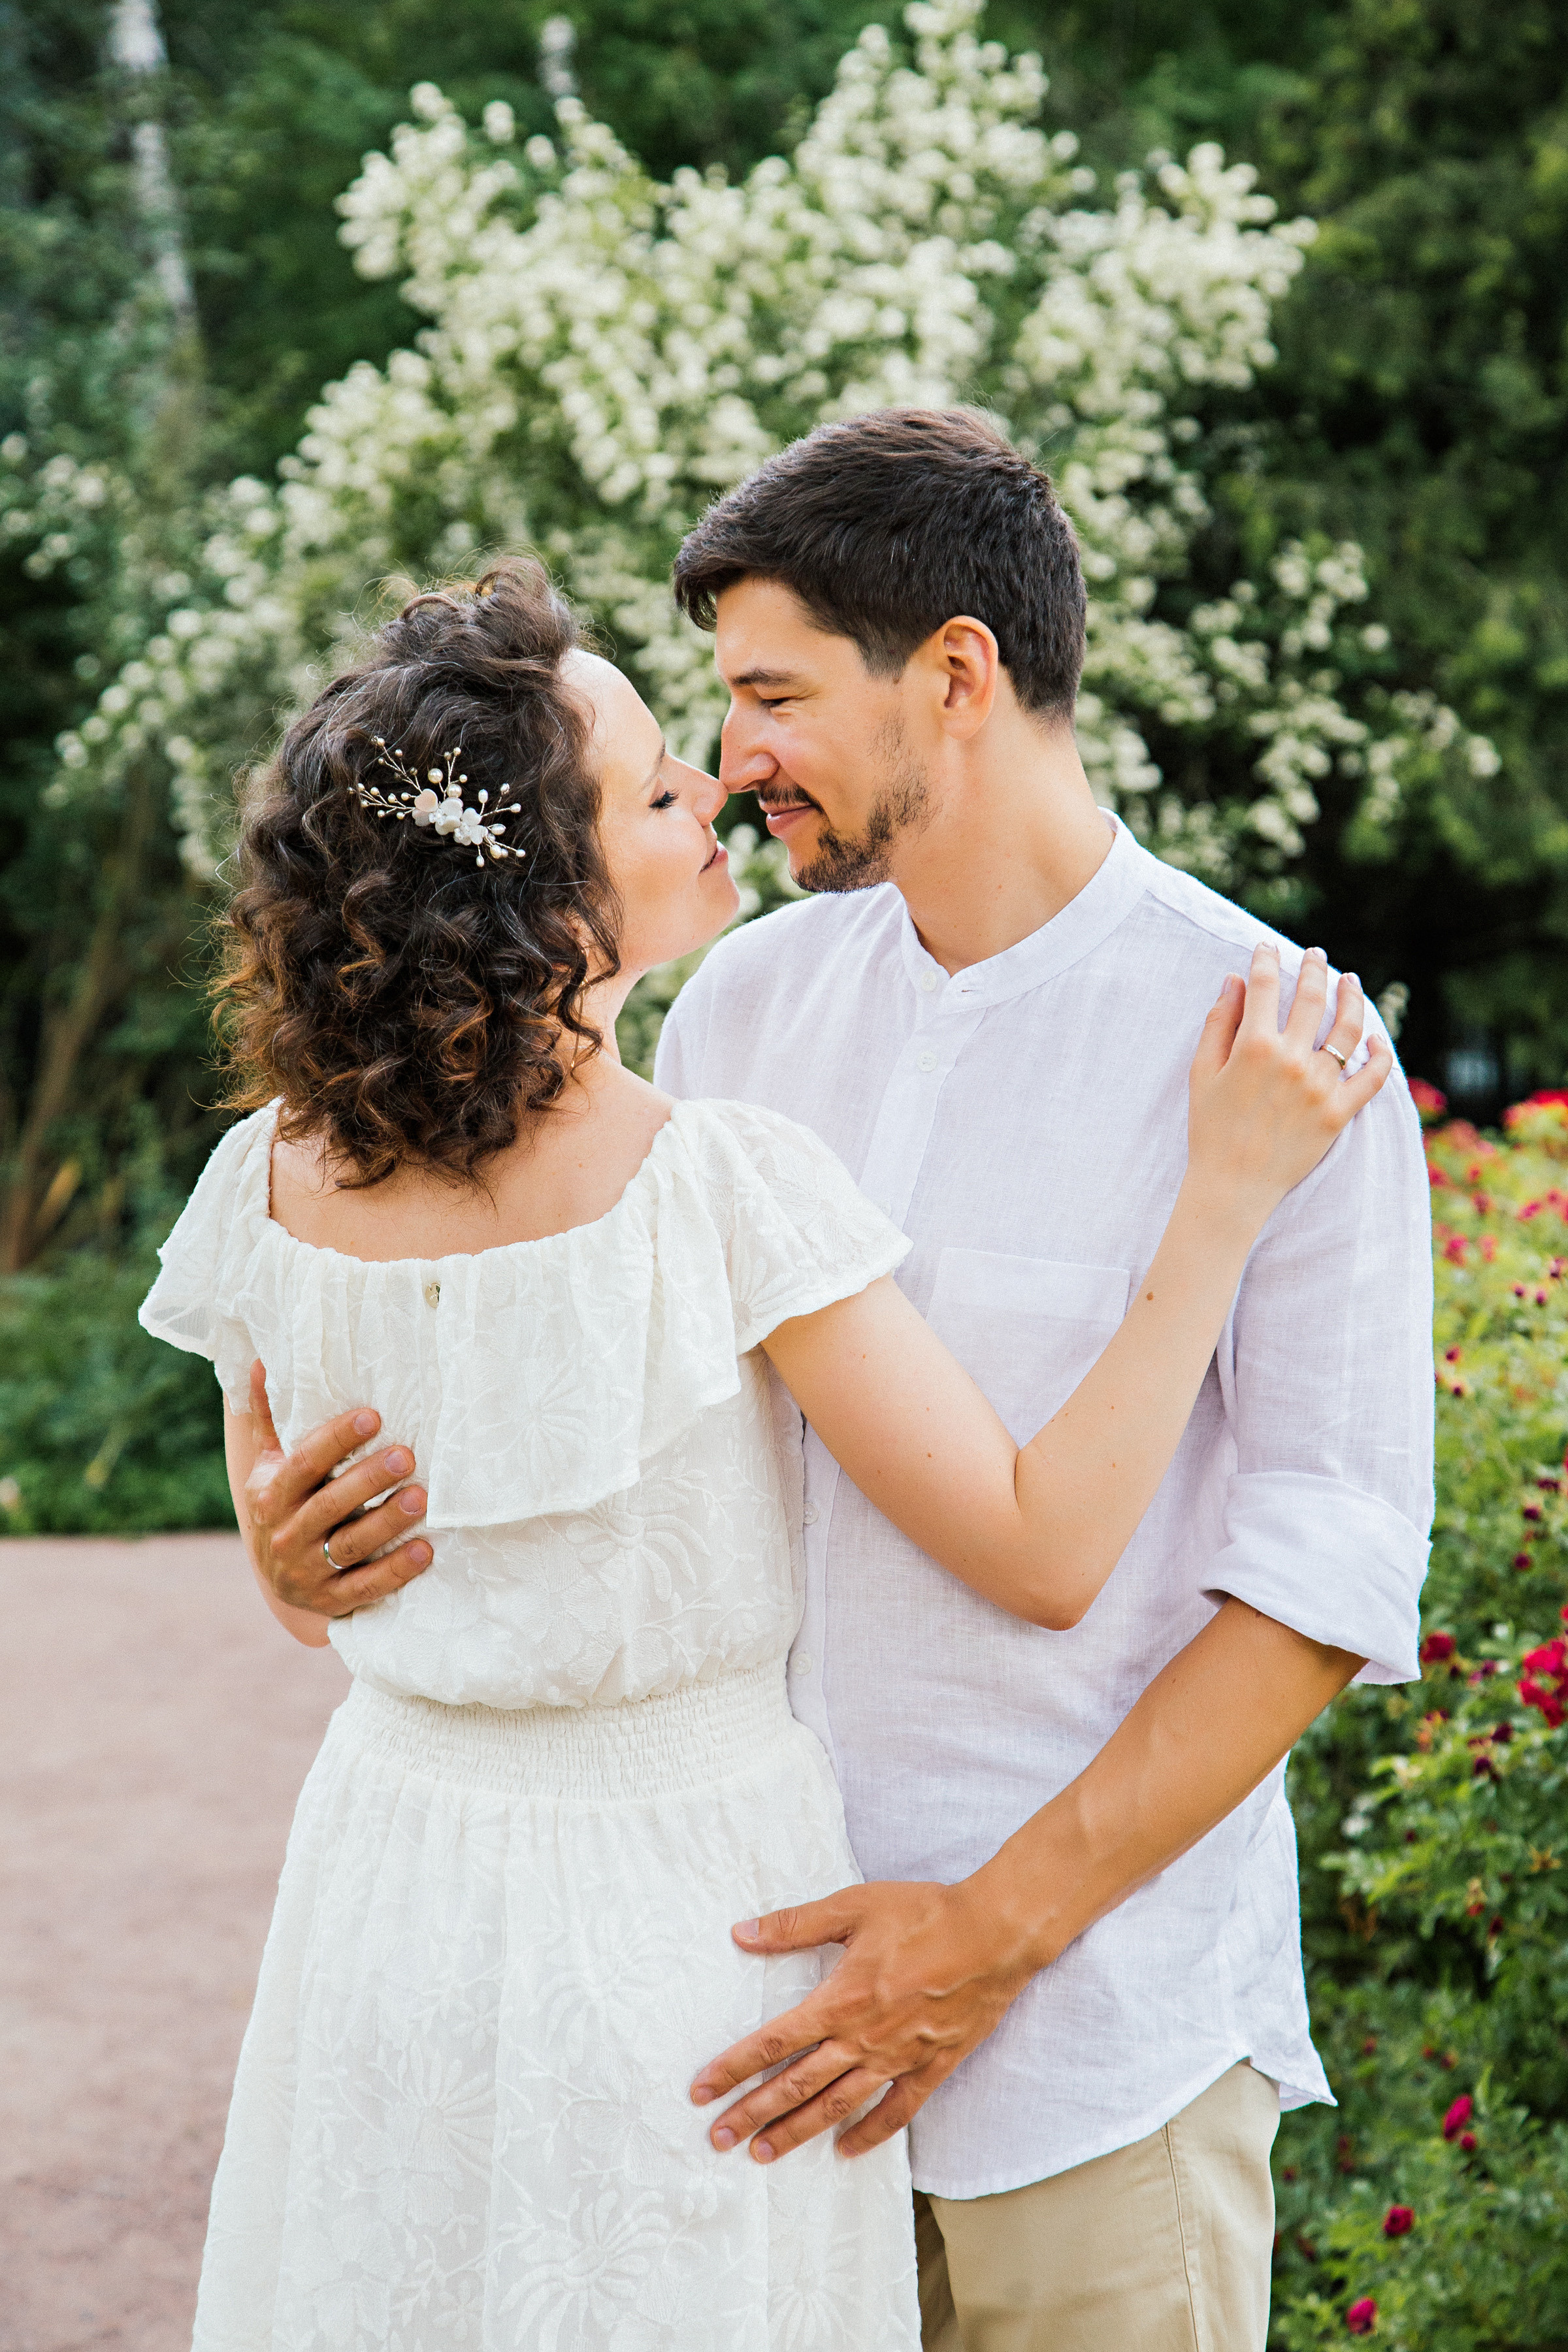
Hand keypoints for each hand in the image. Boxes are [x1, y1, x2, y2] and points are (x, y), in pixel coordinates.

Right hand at [244, 1360, 433, 1615]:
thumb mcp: (269, 1466)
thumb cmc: (284, 1506)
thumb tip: (264, 1362)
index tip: (372, 1415)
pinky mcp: (333, 1602)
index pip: (303, 1465)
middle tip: (408, 1455)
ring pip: (352, 1545)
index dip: (335, 1440)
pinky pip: (367, 1587)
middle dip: (369, 1479)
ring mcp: (308, 1573)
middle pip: (330, 1505)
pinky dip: (396, 1570)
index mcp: (270, 1497)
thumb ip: (269, 1418)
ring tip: (423, 1497)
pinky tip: (426, 1550)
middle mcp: (285, 1537)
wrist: (280, 1579)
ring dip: (389, 1522)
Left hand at [690, 1879, 1036, 2163]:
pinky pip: (896, 2112)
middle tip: (718, 2138)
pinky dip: (869, 2134)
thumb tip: (742, 1933)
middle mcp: (864, 2038)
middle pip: (796, 2084)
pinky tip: (845, 2151)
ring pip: (837, 2105)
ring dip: (797, 2131)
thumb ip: (795, 1925)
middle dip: (753, 2113)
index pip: (774, 2042)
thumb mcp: (853, 1906)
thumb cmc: (924, 1913)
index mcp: (841, 1999)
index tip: (701, 2090)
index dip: (733, 2067)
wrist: (994, 1934)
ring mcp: (898, 2057)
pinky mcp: (931, 2066)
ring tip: (763, 2153)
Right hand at [1187, 945, 1390, 1221]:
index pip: (1265, 987)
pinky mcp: (1339, 1113)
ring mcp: (1320, 1087)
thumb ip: (1218, 1023)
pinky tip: (1377, 1038)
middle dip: (1313, 968)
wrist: (1232, 1186)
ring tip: (1350, 981)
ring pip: (1348, 1030)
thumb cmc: (1209, 1128)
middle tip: (1316, 954)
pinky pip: (1372, 1078)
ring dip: (1352, 998)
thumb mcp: (1201, 1072)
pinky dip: (1380, 1055)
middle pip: (1312, 998)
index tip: (1267, 948)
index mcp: (1253, 1047)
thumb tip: (1235, 981)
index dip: (1266, 960)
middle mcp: (1292, 1061)